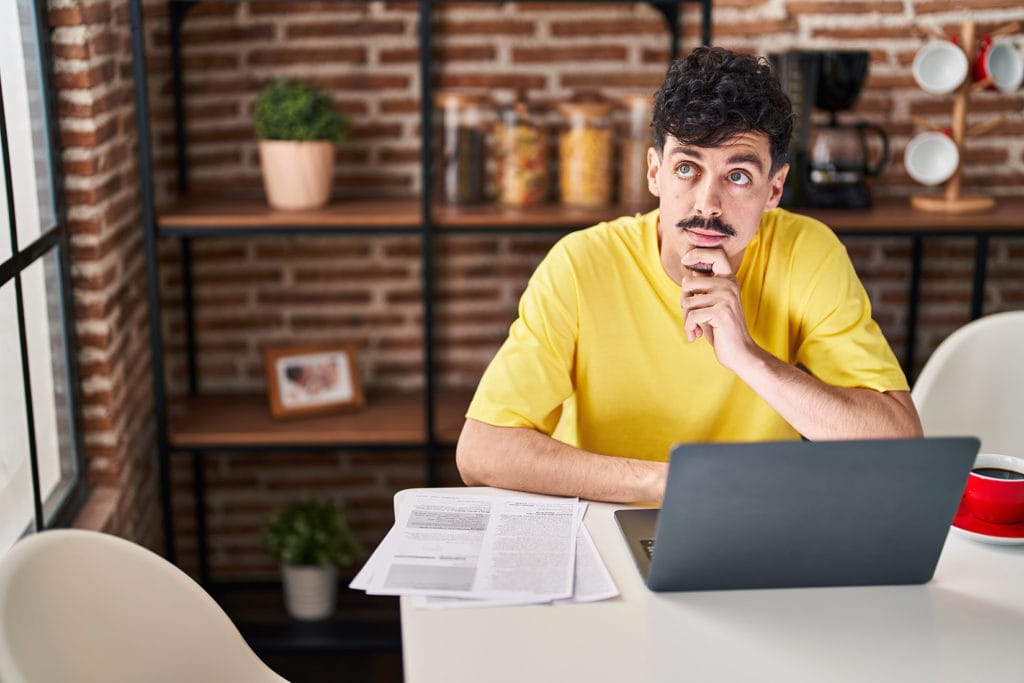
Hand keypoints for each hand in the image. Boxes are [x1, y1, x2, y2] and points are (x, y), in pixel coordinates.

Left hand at [678, 247, 755, 369]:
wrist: (740, 352)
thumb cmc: (722, 329)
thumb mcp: (713, 304)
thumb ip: (704, 288)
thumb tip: (690, 271)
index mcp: (728, 280)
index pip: (716, 253)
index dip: (697, 253)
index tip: (685, 260)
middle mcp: (729, 285)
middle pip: (688, 282)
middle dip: (683, 302)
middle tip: (691, 316)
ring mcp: (726, 297)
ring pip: (687, 302)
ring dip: (686, 319)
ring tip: (695, 328)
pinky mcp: (721, 312)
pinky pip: (691, 316)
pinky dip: (689, 328)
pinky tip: (695, 335)